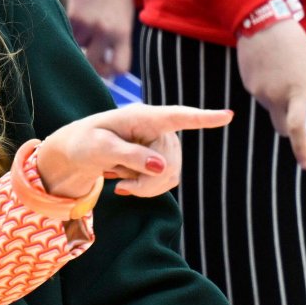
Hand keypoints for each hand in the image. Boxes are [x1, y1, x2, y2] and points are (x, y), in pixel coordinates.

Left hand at [36, 105, 233, 198]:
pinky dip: (146, 188)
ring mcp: (162, 144)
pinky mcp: (162, 158)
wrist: (77, 152)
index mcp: (141, 117)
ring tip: (119, 181)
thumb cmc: (84, 142)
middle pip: (171, 162)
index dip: (201, 118)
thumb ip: (129, 155)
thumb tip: (162, 167)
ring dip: (145, 187)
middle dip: (147, 182)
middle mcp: (158, 128)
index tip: (228, 116)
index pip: (175, 117)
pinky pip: (166, 181)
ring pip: (171, 175)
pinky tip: (127, 183)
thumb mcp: (98, 149)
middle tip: (119, 188)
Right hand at [67, 0, 133, 77]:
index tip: (109, 70)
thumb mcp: (124, 20)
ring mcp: (86, 24)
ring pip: (79, 47)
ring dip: (81, 42)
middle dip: (93, 63)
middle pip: (93, 65)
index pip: (119, 68)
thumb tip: (107, 65)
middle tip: (93, 56)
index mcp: (122, 32)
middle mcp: (104, 31)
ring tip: (88, 26)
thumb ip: (117, 42)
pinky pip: (70, 34)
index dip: (112, 72)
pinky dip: (73, 31)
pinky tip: (80, 18)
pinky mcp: (71, 17)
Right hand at [236, 19, 305, 169]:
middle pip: (282, 126)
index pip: (298, 127)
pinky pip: (262, 97)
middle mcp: (274, 96)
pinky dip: (269, 91)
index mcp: (296, 90)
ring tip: (283, 75)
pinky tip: (271, 70)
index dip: (301, 148)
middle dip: (290, 127)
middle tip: (299, 115)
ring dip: (280, 103)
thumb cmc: (292, 43)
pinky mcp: (249, 86)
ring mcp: (259, 92)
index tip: (305, 163)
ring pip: (272, 110)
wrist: (260, 24)